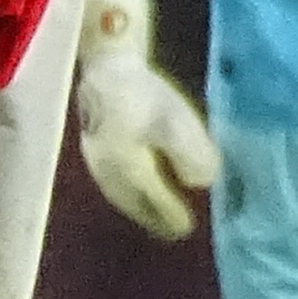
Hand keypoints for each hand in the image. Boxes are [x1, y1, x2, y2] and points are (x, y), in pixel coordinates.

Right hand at [71, 0, 221, 240]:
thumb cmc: (143, 93)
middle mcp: (110, 172)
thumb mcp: (175, 122)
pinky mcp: (95, 149)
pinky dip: (129, 194)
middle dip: (153, 218)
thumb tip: (203, 183)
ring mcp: (98, 162)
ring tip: (154, 217)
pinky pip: (114, 183)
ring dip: (139, 209)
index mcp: (130, 168)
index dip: (171, 215)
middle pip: (133, 204)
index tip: (188, 229)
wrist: (106, 66)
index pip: (153, 200)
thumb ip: (190, 155)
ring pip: (121, 195)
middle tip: (173, 232)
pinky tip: (136, 189)